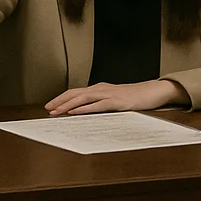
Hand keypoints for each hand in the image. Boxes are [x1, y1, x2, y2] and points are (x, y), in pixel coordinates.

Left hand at [45, 79, 188, 115]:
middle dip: (60, 101)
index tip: (50, 105)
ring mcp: (108, 94)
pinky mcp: (116, 102)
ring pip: (83, 98)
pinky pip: (97, 105)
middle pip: (75, 93)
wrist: (153, 91)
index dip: (62, 98)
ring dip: (68, 105)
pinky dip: (84, 108)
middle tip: (47, 109)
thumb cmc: (134, 97)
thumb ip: (101, 103)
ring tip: (56, 111)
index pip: (76, 92)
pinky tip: (76, 112)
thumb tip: (86, 111)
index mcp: (99, 89)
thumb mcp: (114, 100)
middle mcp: (101, 89)